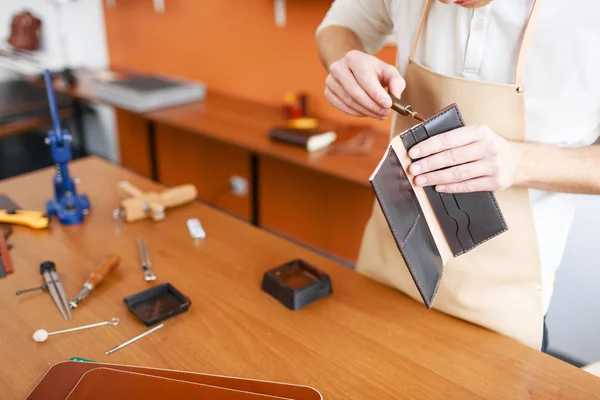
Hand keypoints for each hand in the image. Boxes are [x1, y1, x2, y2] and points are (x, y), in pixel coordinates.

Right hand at [325, 50, 404, 119]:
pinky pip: (342, 107)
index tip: (388, 105)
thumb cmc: (372, 71)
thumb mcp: (388, 71)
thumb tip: (395, 98)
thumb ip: (396, 82)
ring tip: (379, 114)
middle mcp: (338, 67)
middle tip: (385, 113)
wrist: (352, 68)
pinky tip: (366, 112)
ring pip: (349, 101)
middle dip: (372, 106)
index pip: (365, 79)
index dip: (376, 94)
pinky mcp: (328, 92)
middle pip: (355, 92)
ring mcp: (330, 80)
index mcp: (354, 58)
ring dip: (366, 111)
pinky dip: (356, 113)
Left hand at [406, 125, 522, 192]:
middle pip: (451, 157)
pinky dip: (451, 187)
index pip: (448, 139)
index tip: (413, 153)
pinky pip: (468, 185)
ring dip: (436, 177)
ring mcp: (493, 165)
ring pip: (458, 173)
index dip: (428, 147)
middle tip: (413, 169)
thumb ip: (454, 138)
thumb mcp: (476, 135)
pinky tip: (438, 187)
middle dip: (429, 164)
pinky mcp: (495, 182)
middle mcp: (487, 147)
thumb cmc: (488, 146)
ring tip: (421, 180)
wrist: (517, 160)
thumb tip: (424, 147)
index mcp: (479, 131)